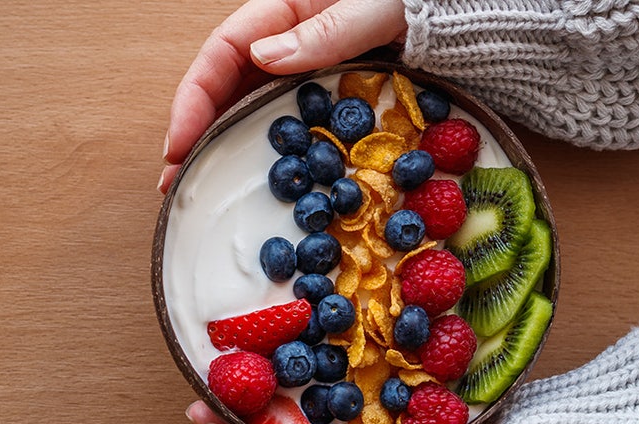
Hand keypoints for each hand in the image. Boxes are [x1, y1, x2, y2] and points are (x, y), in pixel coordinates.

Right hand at [161, 0, 407, 192]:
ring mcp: (308, 76)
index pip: (223, 52)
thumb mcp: (375, 7)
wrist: (465, 23)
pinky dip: (271, 157)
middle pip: (226, 87)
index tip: (179, 142)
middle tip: (174, 182)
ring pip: (250, 111)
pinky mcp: (332, 103)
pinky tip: (257, 186)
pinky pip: (294, 130)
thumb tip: (264, 58)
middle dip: (195, 133)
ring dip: (221, 149)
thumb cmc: (423, 2)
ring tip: (196, 190)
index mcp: (288, 9)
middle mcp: (290, 44)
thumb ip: (325, 31)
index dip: (194, 96)